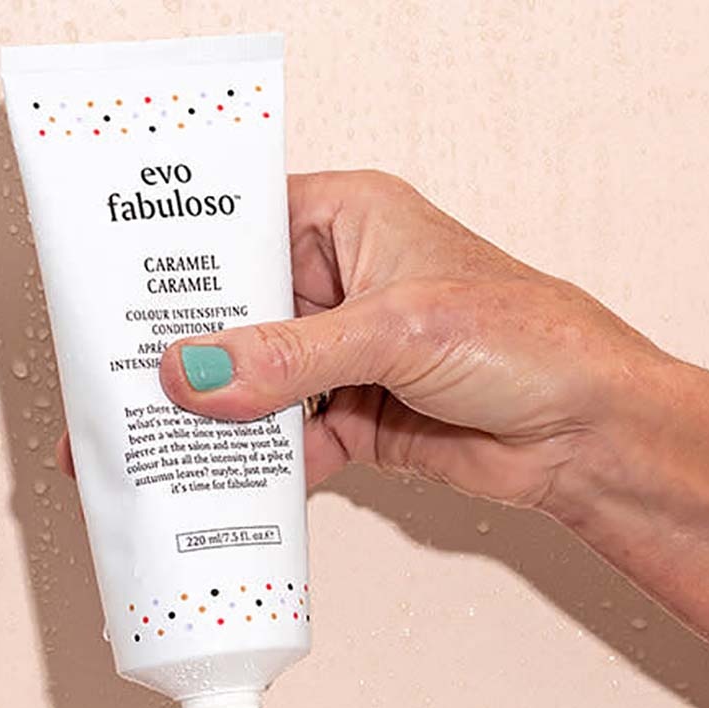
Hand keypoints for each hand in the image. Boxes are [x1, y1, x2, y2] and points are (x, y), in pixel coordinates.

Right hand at [139, 170, 708, 679]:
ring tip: (156, 442)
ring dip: (217, 418)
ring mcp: (342, 358)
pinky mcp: (353, 419)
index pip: (240, 228)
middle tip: (121, 387)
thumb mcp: (395, 329)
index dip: (181, 263)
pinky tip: (224, 484)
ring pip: (255, 385)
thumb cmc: (529, 341)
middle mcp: (339, 286)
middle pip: (236, 317)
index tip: (121, 296)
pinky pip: (286, 441)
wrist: (587, 434)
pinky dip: (260, 465)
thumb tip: (194, 372)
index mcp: (349, 222)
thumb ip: (288, 356)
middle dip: (186, 356)